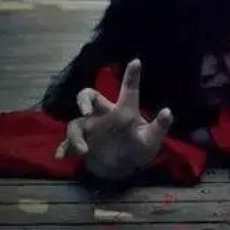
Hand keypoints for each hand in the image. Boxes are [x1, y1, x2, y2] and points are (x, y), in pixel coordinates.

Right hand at [54, 59, 173, 179]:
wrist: (123, 168)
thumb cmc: (138, 149)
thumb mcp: (151, 140)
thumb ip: (159, 126)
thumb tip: (168, 111)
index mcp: (123, 111)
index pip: (128, 90)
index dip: (131, 76)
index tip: (137, 61)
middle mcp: (104, 115)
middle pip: (89, 96)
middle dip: (84, 99)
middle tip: (85, 110)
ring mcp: (91, 128)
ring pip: (76, 123)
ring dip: (76, 137)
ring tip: (83, 150)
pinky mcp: (82, 143)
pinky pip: (69, 143)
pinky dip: (65, 148)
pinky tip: (61, 156)